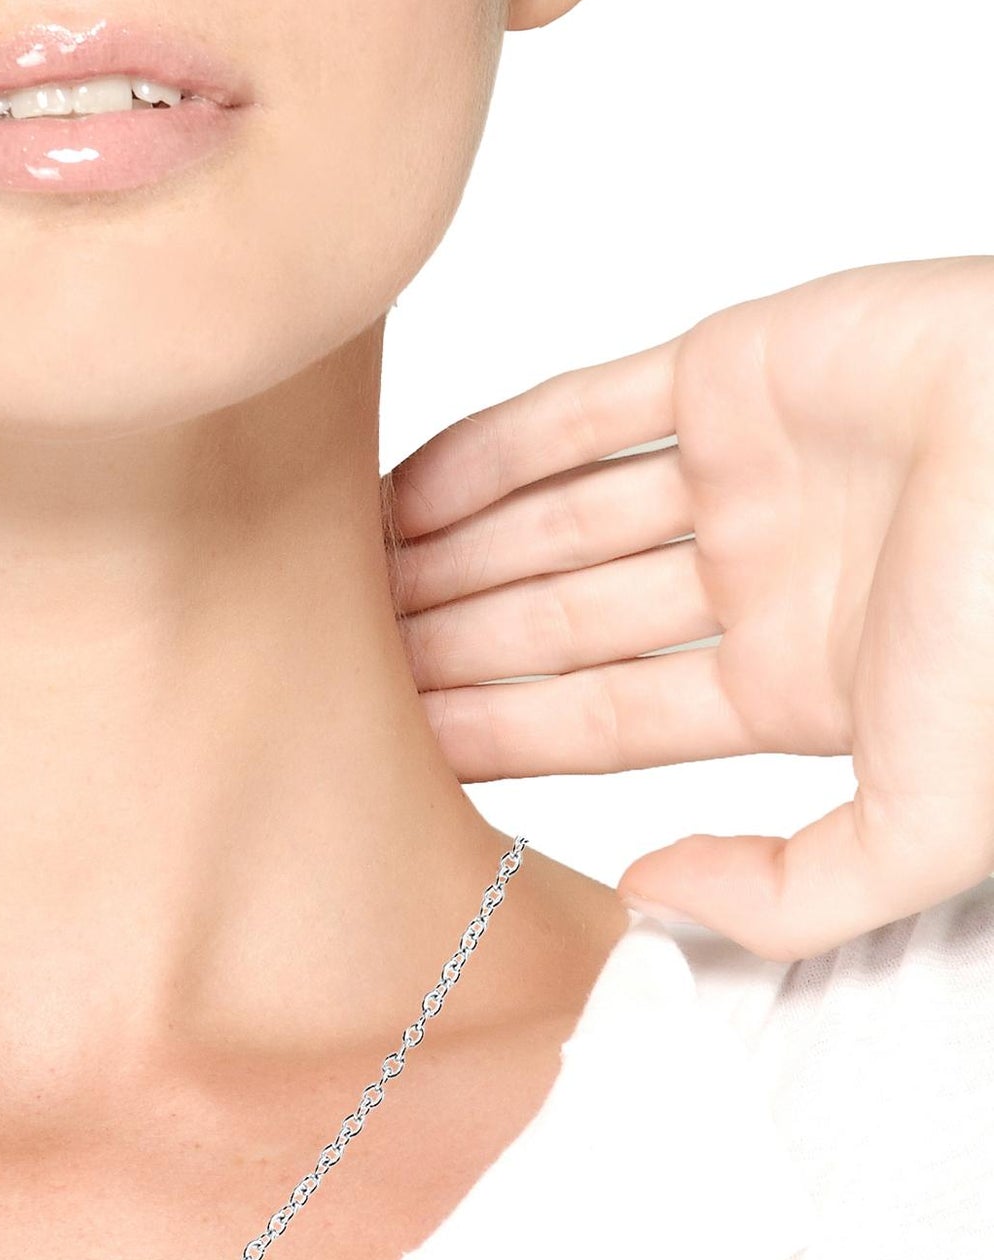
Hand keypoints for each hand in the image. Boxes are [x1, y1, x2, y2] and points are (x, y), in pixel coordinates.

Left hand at [383, 256, 993, 961]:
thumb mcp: (930, 826)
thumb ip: (794, 892)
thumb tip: (645, 890)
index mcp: (792, 686)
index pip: (597, 721)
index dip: (490, 733)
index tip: (383, 750)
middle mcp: (757, 582)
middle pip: (557, 624)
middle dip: (450, 646)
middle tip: (327, 670)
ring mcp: (745, 474)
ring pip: (553, 524)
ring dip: (449, 555)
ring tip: (336, 590)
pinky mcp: (739, 366)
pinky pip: (582, 415)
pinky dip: (489, 452)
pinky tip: (401, 496)